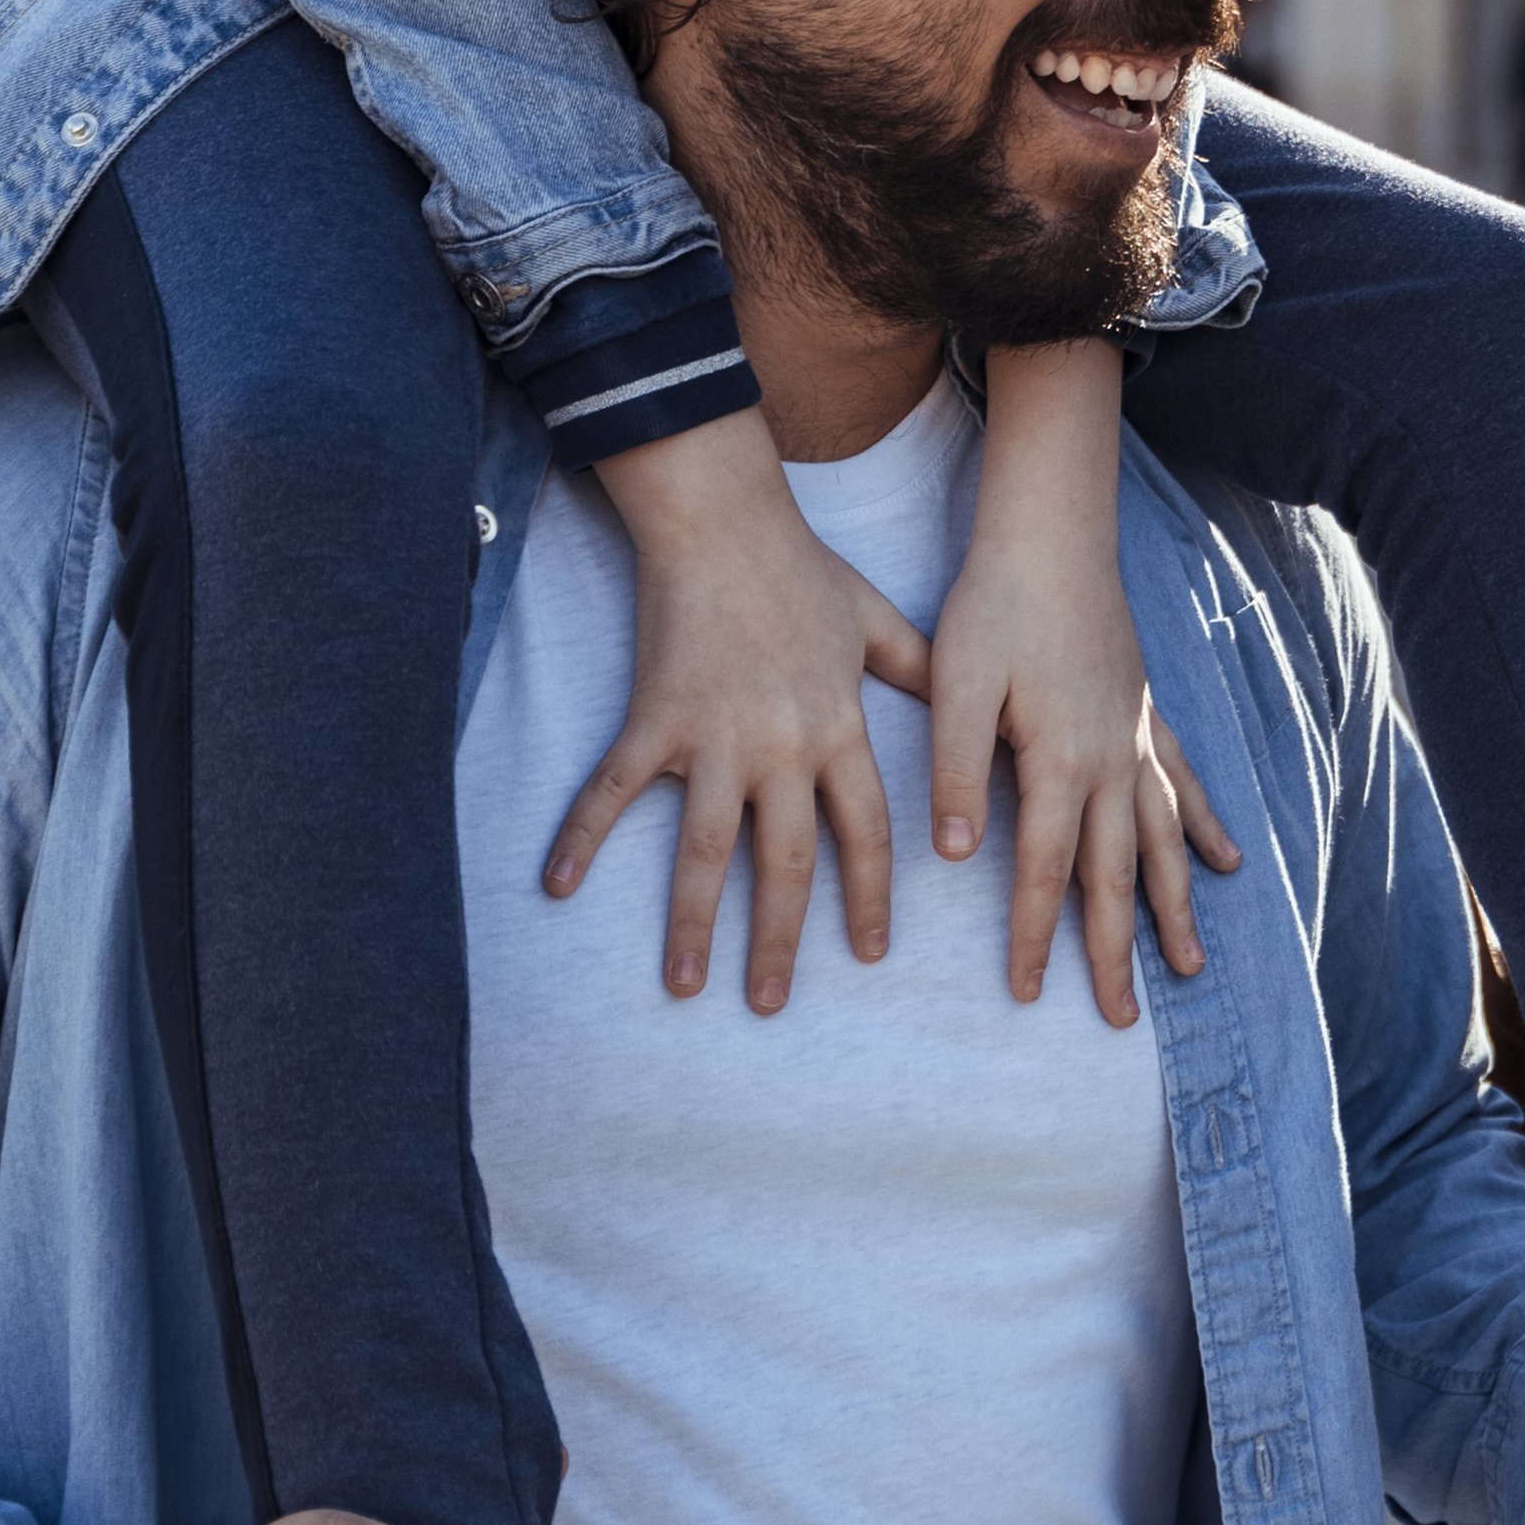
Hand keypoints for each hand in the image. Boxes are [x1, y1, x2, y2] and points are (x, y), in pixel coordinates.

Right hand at [550, 415, 927, 1007]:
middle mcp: (780, 748)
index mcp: (838, 729)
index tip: (871, 953)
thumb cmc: (802, 568)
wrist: (722, 519)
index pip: (864, 833)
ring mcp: (713, 739)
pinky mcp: (654, 721)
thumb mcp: (878, 620)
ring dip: (693, 923)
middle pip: (784, 864)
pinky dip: (582, 837)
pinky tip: (560, 886)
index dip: (870, 897)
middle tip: (771, 1004)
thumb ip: (918, 671)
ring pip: (704, 851)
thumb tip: (964, 706)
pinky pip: (613, 792)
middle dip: (779, 941)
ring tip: (685, 985)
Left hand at [923, 347, 1240, 1024]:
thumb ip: (958, 769)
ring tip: (1190, 969)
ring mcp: (1139, 739)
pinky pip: (1184, 785)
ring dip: (1175, 908)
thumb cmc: (995, 603)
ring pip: (1163, 843)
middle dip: (1117, 952)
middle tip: (1119, 1020)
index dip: (1034, 935)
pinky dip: (1206, 828)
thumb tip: (959, 856)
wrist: (1054, 532)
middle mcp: (1112, 763)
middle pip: (1117, 877)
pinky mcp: (1147, 713)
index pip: (1044, 871)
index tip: (1028, 995)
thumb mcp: (958, 682)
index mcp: (1060, 762)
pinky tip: (1228, 864)